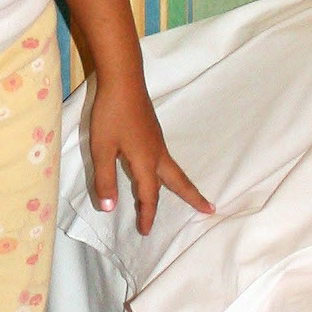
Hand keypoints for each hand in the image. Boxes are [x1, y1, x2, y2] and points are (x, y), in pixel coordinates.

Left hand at [87, 76, 211, 235]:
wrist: (123, 80)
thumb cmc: (111, 114)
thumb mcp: (102, 149)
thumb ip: (105, 179)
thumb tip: (110, 209)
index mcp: (146, 160)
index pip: (149, 195)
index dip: (147, 214)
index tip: (145, 232)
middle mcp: (157, 153)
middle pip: (179, 181)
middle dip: (193, 197)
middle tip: (209, 210)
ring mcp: (157, 141)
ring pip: (174, 170)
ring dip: (183, 185)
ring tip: (191, 196)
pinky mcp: (154, 132)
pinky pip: (167, 159)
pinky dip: (171, 173)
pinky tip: (162, 171)